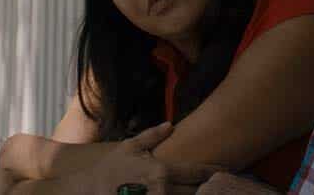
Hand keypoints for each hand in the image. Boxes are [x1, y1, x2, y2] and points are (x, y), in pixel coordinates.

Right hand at [84, 122, 219, 194]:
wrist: (87, 189)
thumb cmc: (109, 168)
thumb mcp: (130, 147)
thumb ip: (153, 136)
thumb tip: (171, 125)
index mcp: (162, 171)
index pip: (197, 172)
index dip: (214, 170)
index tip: (227, 169)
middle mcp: (163, 190)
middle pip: (197, 191)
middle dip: (210, 186)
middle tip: (224, 181)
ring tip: (210, 190)